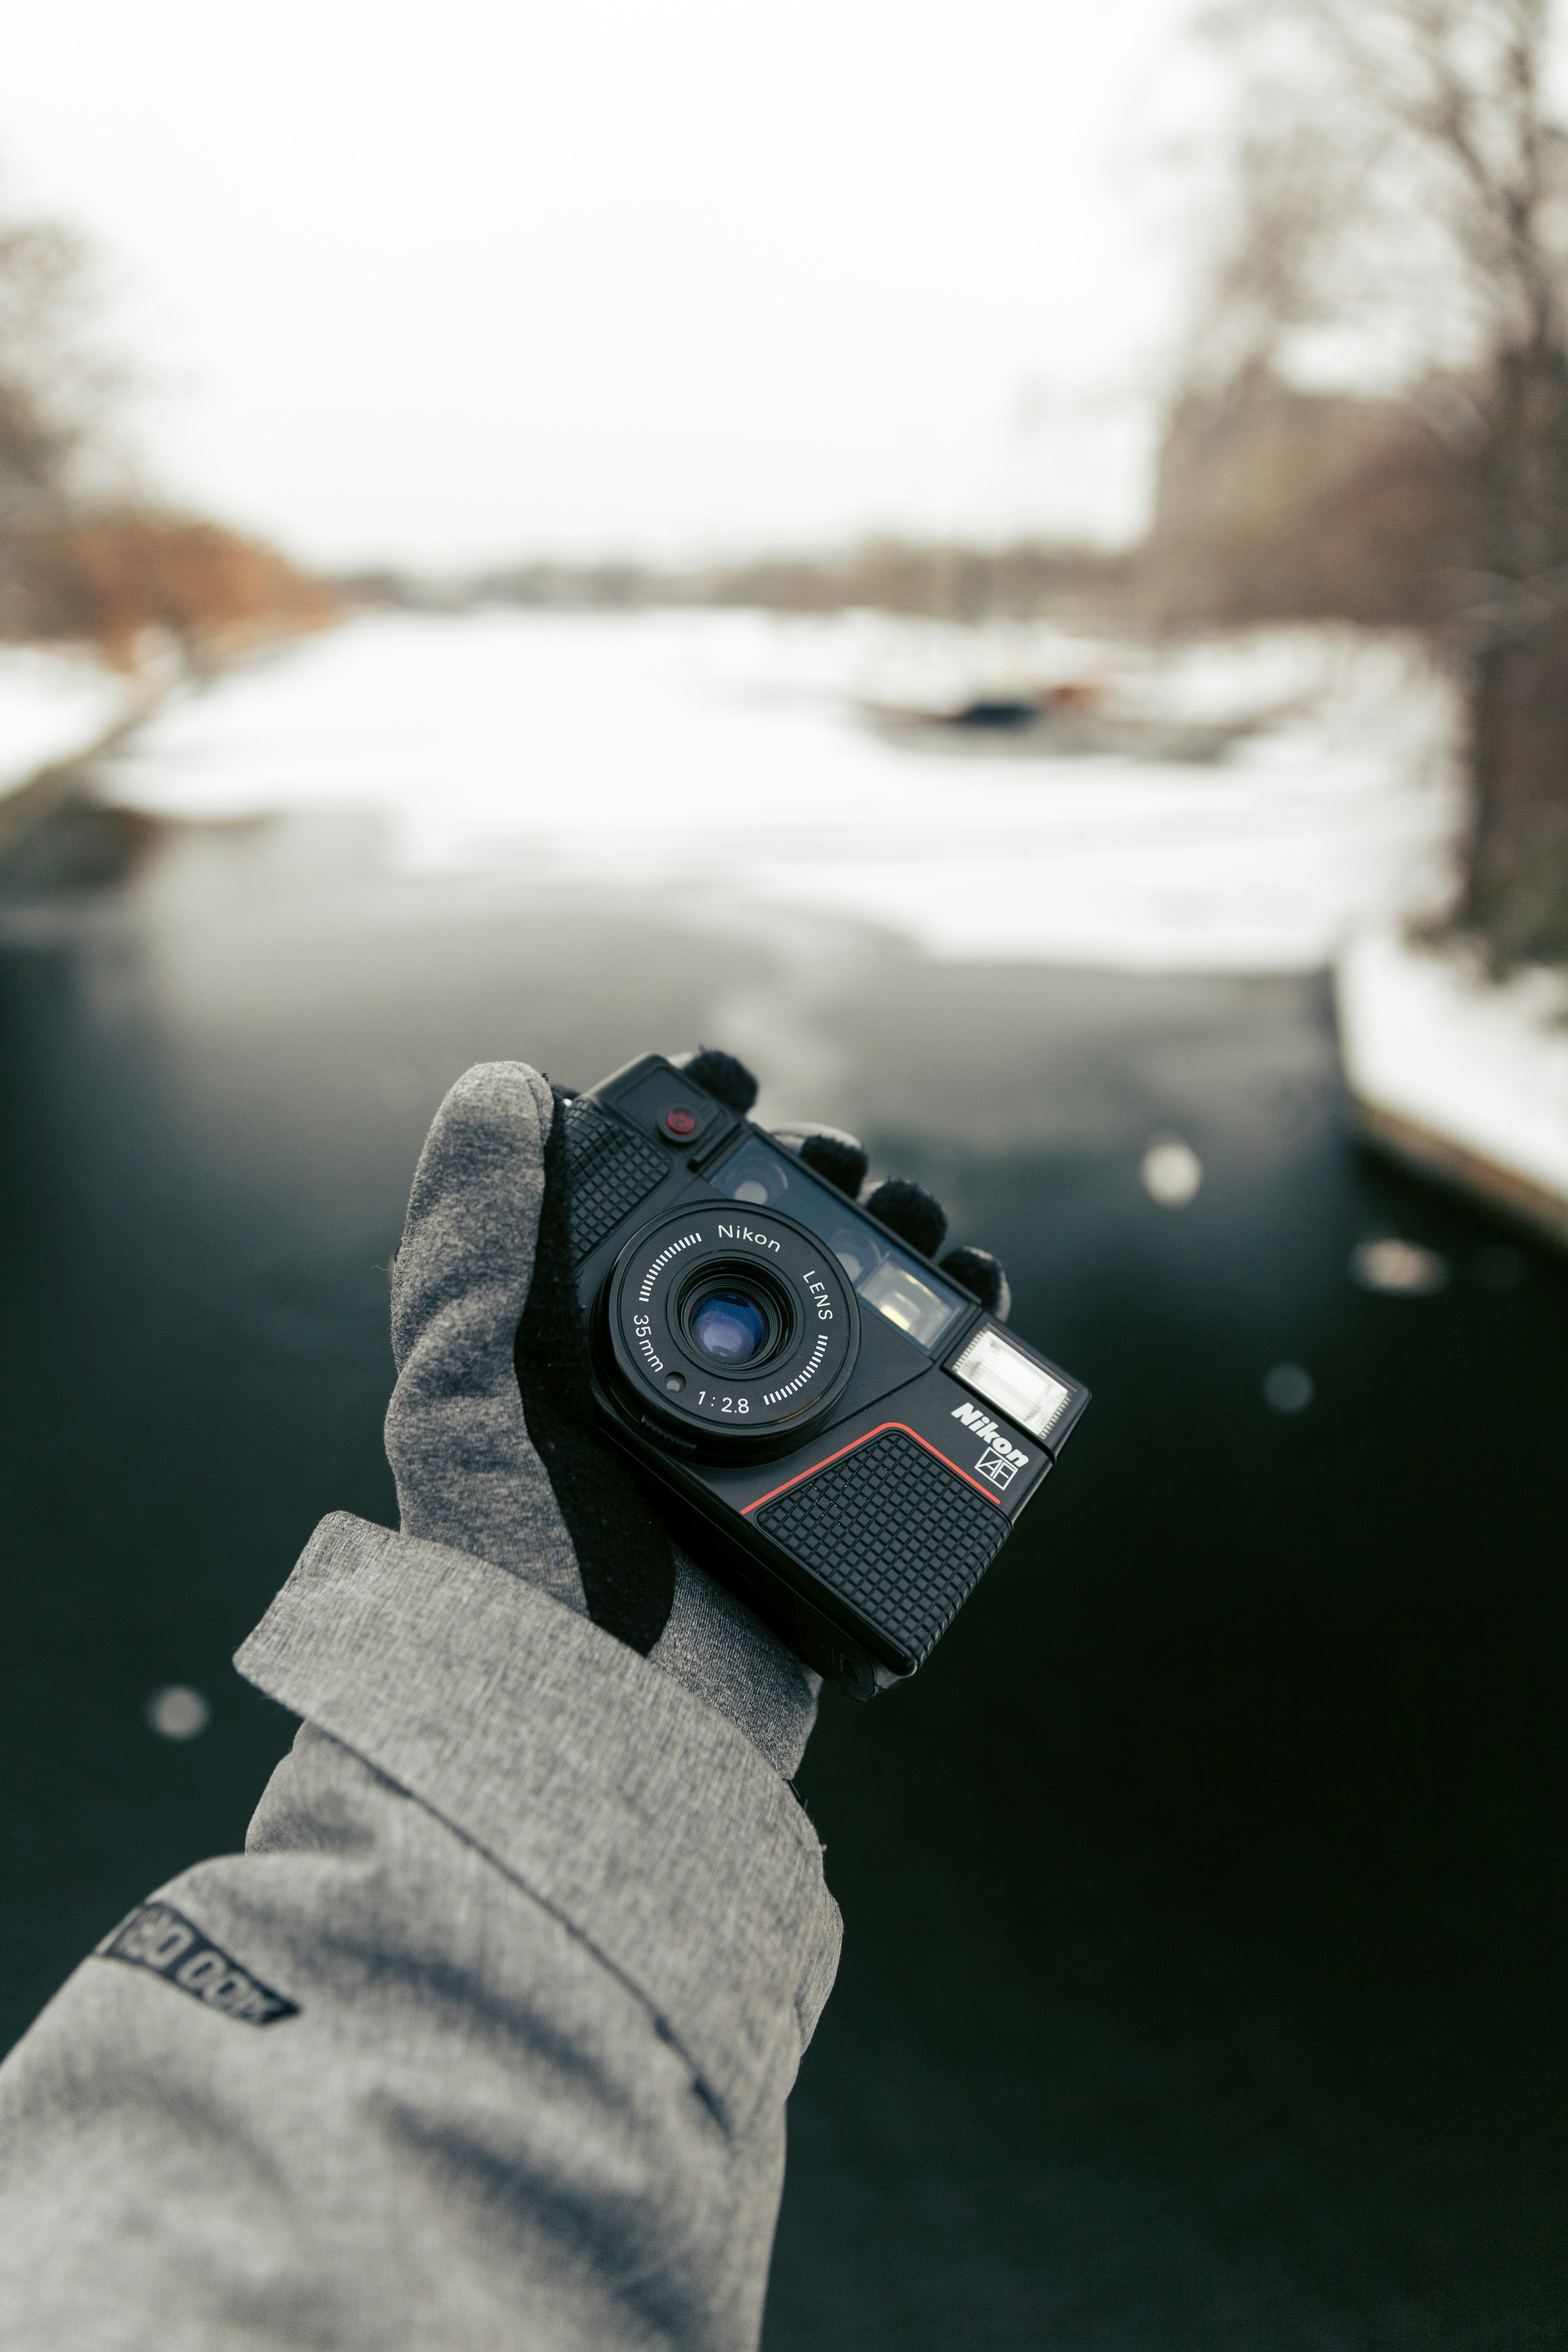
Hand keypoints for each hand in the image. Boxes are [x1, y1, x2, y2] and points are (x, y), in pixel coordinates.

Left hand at [382, 1050, 1007, 1773]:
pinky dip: (954, 1356)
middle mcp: (668, 1390)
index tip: (733, 1081)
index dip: (696, 1128)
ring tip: (935, 1235)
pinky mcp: (831, 1511)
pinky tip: (977, 1316)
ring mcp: (758, 1453)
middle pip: (767, 1248)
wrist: (607, 1739)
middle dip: (825, 1183)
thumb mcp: (466, 1394)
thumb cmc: (516, 1571)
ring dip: (904, 1255)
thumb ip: (473, 1243)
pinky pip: (904, 1418)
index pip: (645, 1204)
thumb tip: (497, 1083)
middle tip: (855, 1169)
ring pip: (848, 1320)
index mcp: (578, 1350)